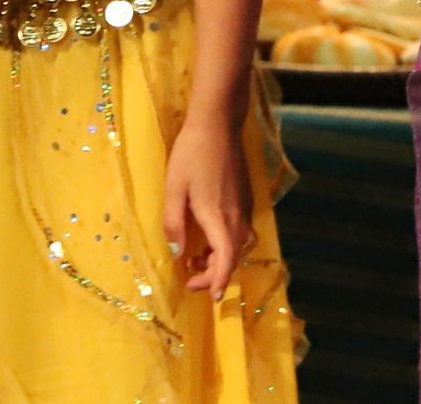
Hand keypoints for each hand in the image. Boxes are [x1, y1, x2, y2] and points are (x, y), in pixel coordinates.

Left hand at [162, 113, 253, 299]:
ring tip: (194, 259)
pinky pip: (239, 231)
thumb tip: (177, 254)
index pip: (226, 260)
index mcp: (218, 217)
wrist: (217, 125)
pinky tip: (206, 237)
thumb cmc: (191, 154)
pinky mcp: (246, 199)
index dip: (218, 281)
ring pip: (237, 245)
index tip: (209, 296)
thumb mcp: (174, 188)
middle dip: (213, 274)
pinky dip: (224, 243)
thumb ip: (174, 223)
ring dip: (219, 259)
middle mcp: (237, 217)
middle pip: (232, 257)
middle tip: (190, 280)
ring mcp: (244, 207)